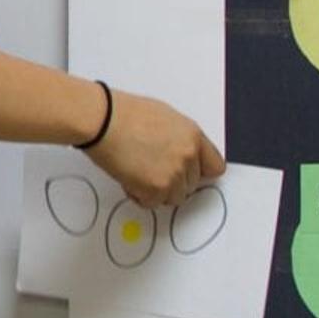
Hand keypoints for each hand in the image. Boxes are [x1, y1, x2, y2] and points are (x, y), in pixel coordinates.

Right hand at [89, 92, 223, 207]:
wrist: (103, 121)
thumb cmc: (124, 114)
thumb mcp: (165, 118)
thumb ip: (181, 140)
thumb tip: (182, 155)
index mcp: (193, 136)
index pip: (215, 167)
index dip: (199, 172)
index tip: (189, 174)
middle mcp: (188, 156)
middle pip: (191, 185)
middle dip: (173, 181)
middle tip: (151, 169)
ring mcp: (174, 174)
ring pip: (173, 197)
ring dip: (157, 191)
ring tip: (138, 171)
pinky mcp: (156, 189)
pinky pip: (152, 203)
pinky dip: (140, 196)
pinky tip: (129, 177)